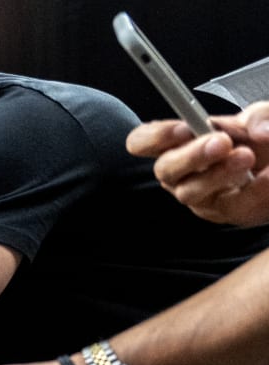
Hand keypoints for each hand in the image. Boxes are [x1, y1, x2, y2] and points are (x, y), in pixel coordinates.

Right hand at [127, 103, 268, 226]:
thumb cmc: (260, 141)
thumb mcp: (262, 118)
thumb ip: (259, 116)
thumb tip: (258, 130)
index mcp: (179, 142)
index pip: (142, 141)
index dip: (155, 137)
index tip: (183, 127)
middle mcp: (180, 172)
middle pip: (164, 169)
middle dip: (191, 155)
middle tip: (222, 142)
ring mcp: (199, 195)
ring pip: (190, 191)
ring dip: (218, 173)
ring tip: (247, 156)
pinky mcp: (225, 212)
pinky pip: (232, 205)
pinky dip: (252, 190)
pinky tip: (267, 177)